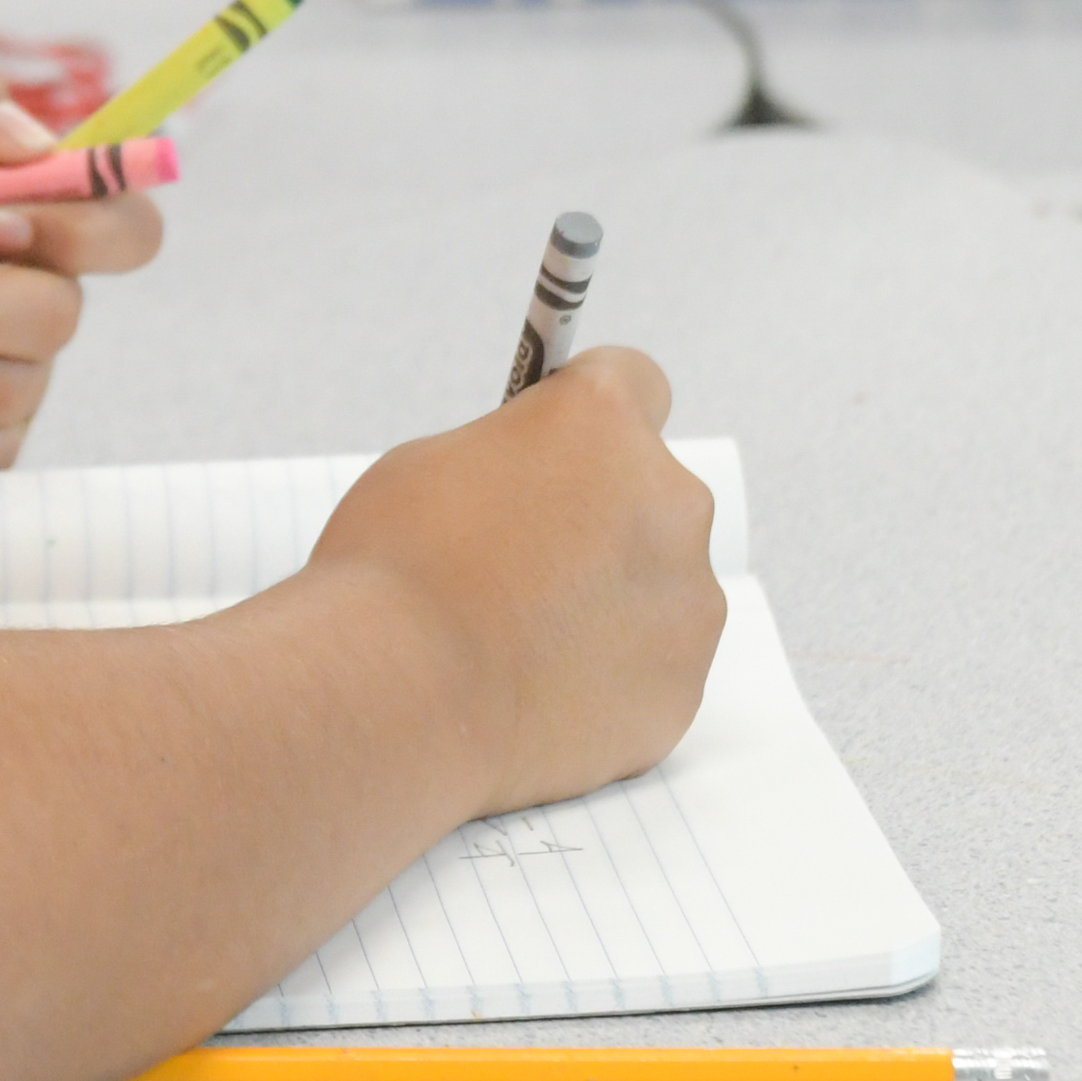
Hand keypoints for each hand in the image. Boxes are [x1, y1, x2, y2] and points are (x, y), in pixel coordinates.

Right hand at [305, 346, 724, 813]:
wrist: (397, 698)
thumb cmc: (395, 574)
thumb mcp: (431, 465)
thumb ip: (508, 460)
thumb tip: (526, 488)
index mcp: (600, 421)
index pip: (635, 383)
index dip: (592, 417)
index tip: (566, 445)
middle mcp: (667, 498)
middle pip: (653, 493)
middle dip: (603, 516)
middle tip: (530, 558)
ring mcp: (686, 599)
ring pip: (660, 585)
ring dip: (611, 598)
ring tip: (525, 638)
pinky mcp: (682, 686)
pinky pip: (655, 666)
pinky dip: (611, 674)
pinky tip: (540, 688)